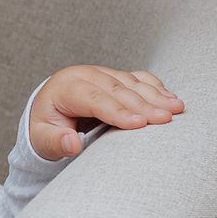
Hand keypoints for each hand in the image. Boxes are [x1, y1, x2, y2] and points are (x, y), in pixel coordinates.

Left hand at [29, 66, 183, 160]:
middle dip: (143, 103)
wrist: (47, 113)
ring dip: (154, 95)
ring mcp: (101, 73)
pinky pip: (136, 78)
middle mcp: (83, 75)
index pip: (93, 98)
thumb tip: (71, 144)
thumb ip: (54, 142)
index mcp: (64, 87)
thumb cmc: (45, 128)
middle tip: (165, 118)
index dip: (117, 111)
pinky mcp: (114, 76)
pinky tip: (169, 97)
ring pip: (130, 81)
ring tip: (175, 108)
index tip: (140, 124)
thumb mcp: (41, 139)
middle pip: (116, 88)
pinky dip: (154, 87)